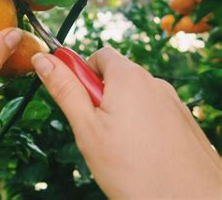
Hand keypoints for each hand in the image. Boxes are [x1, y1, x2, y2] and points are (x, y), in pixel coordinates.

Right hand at [32, 47, 220, 198]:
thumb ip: (65, 89)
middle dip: (99, 97)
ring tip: (117, 148)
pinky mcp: (183, 122)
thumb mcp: (87, 127)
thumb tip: (43, 59)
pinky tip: (139, 154)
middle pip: (116, 77)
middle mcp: (154, 83)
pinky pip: (152, 113)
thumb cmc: (134, 170)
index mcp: (129, 78)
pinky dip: (140, 125)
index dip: (80, 73)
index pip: (98, 55)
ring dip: (119, 112)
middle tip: (94, 130)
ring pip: (134, 98)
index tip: (74, 98)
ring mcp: (172, 103)